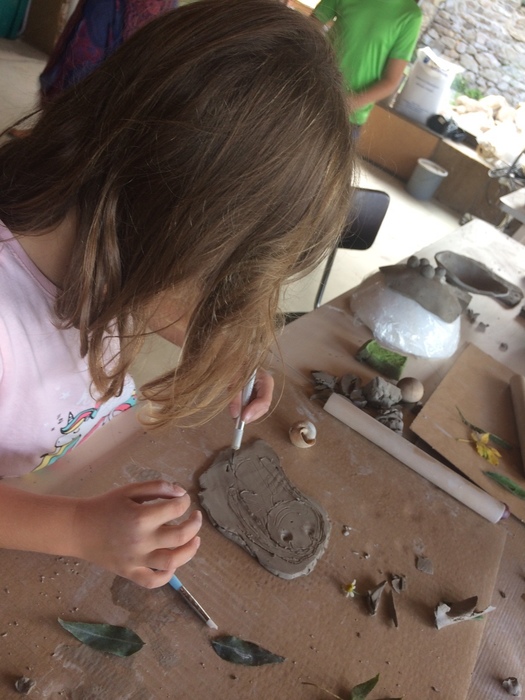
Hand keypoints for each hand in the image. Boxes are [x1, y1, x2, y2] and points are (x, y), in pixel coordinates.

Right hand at [72, 481, 200, 587]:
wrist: (78, 528)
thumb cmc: (106, 506)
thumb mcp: (131, 490)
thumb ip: (157, 488)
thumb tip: (181, 493)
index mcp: (141, 517)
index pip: (176, 509)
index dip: (185, 502)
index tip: (184, 500)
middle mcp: (141, 541)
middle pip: (181, 537)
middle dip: (194, 525)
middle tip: (196, 517)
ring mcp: (136, 560)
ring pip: (172, 561)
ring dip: (189, 551)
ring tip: (195, 541)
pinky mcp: (129, 573)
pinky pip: (153, 581)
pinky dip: (167, 575)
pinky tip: (172, 563)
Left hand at [229, 369, 273, 422]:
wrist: (233, 359)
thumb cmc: (235, 364)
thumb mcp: (233, 378)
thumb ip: (234, 397)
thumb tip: (235, 415)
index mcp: (265, 380)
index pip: (265, 399)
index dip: (255, 410)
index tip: (243, 418)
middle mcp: (266, 388)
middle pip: (263, 407)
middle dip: (251, 415)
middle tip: (238, 421)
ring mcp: (261, 393)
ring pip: (258, 409)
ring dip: (248, 414)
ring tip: (235, 415)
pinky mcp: (255, 396)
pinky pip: (253, 407)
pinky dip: (245, 411)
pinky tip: (238, 411)